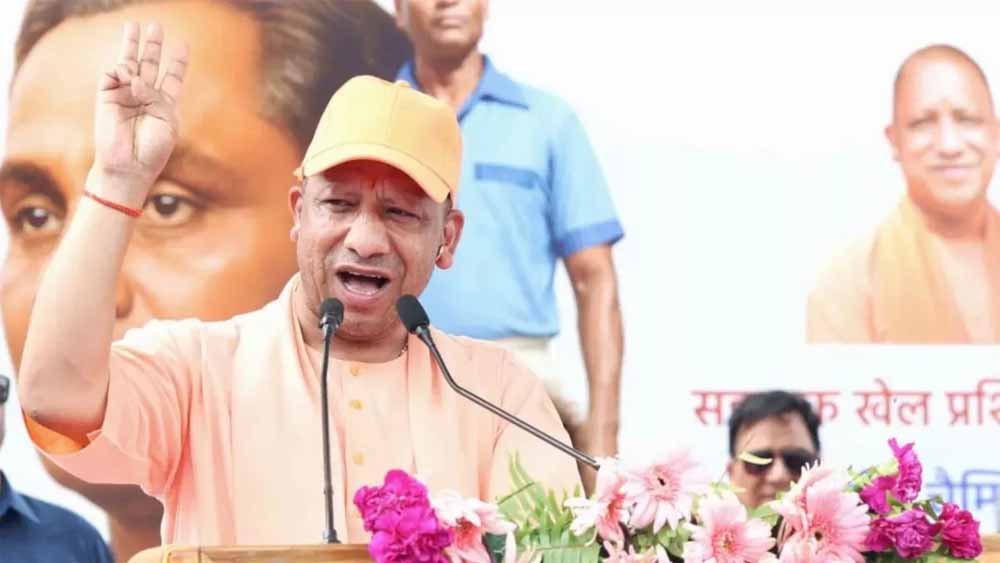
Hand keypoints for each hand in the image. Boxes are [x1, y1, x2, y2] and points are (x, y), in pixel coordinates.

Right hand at [92, 23, 187, 202]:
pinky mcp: (107, 98)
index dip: (177, 62)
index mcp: (165, 104)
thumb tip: (135, 76)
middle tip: (156, 26)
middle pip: (150, 65)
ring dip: (132, 46)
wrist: (130, 166)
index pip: (172, 77)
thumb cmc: (153, 149)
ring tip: (134, 26)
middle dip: (153, 46)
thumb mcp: (166, 120)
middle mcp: (145, 97)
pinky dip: (121, 70)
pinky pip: (113, 75)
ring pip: (130, 65)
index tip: (183, 45)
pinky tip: (128, 71)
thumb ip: (156, 95)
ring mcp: (126, 96)